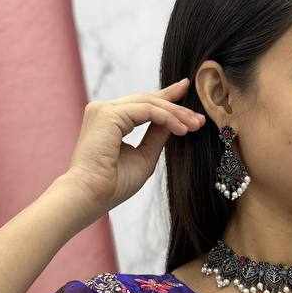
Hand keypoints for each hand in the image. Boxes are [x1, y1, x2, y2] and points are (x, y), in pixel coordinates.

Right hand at [62, 78, 205, 215]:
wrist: (91, 195)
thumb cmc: (114, 185)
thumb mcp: (144, 157)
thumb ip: (156, 137)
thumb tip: (174, 123)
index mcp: (110, 121)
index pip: (142, 105)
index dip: (166, 100)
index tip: (187, 97)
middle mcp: (104, 110)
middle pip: (147, 100)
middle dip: (176, 107)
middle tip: (200, 118)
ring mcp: (104, 109)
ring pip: (148, 103)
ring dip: (175, 113)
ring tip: (195, 126)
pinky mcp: (108, 113)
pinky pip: (146, 110)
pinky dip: (166, 118)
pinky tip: (182, 129)